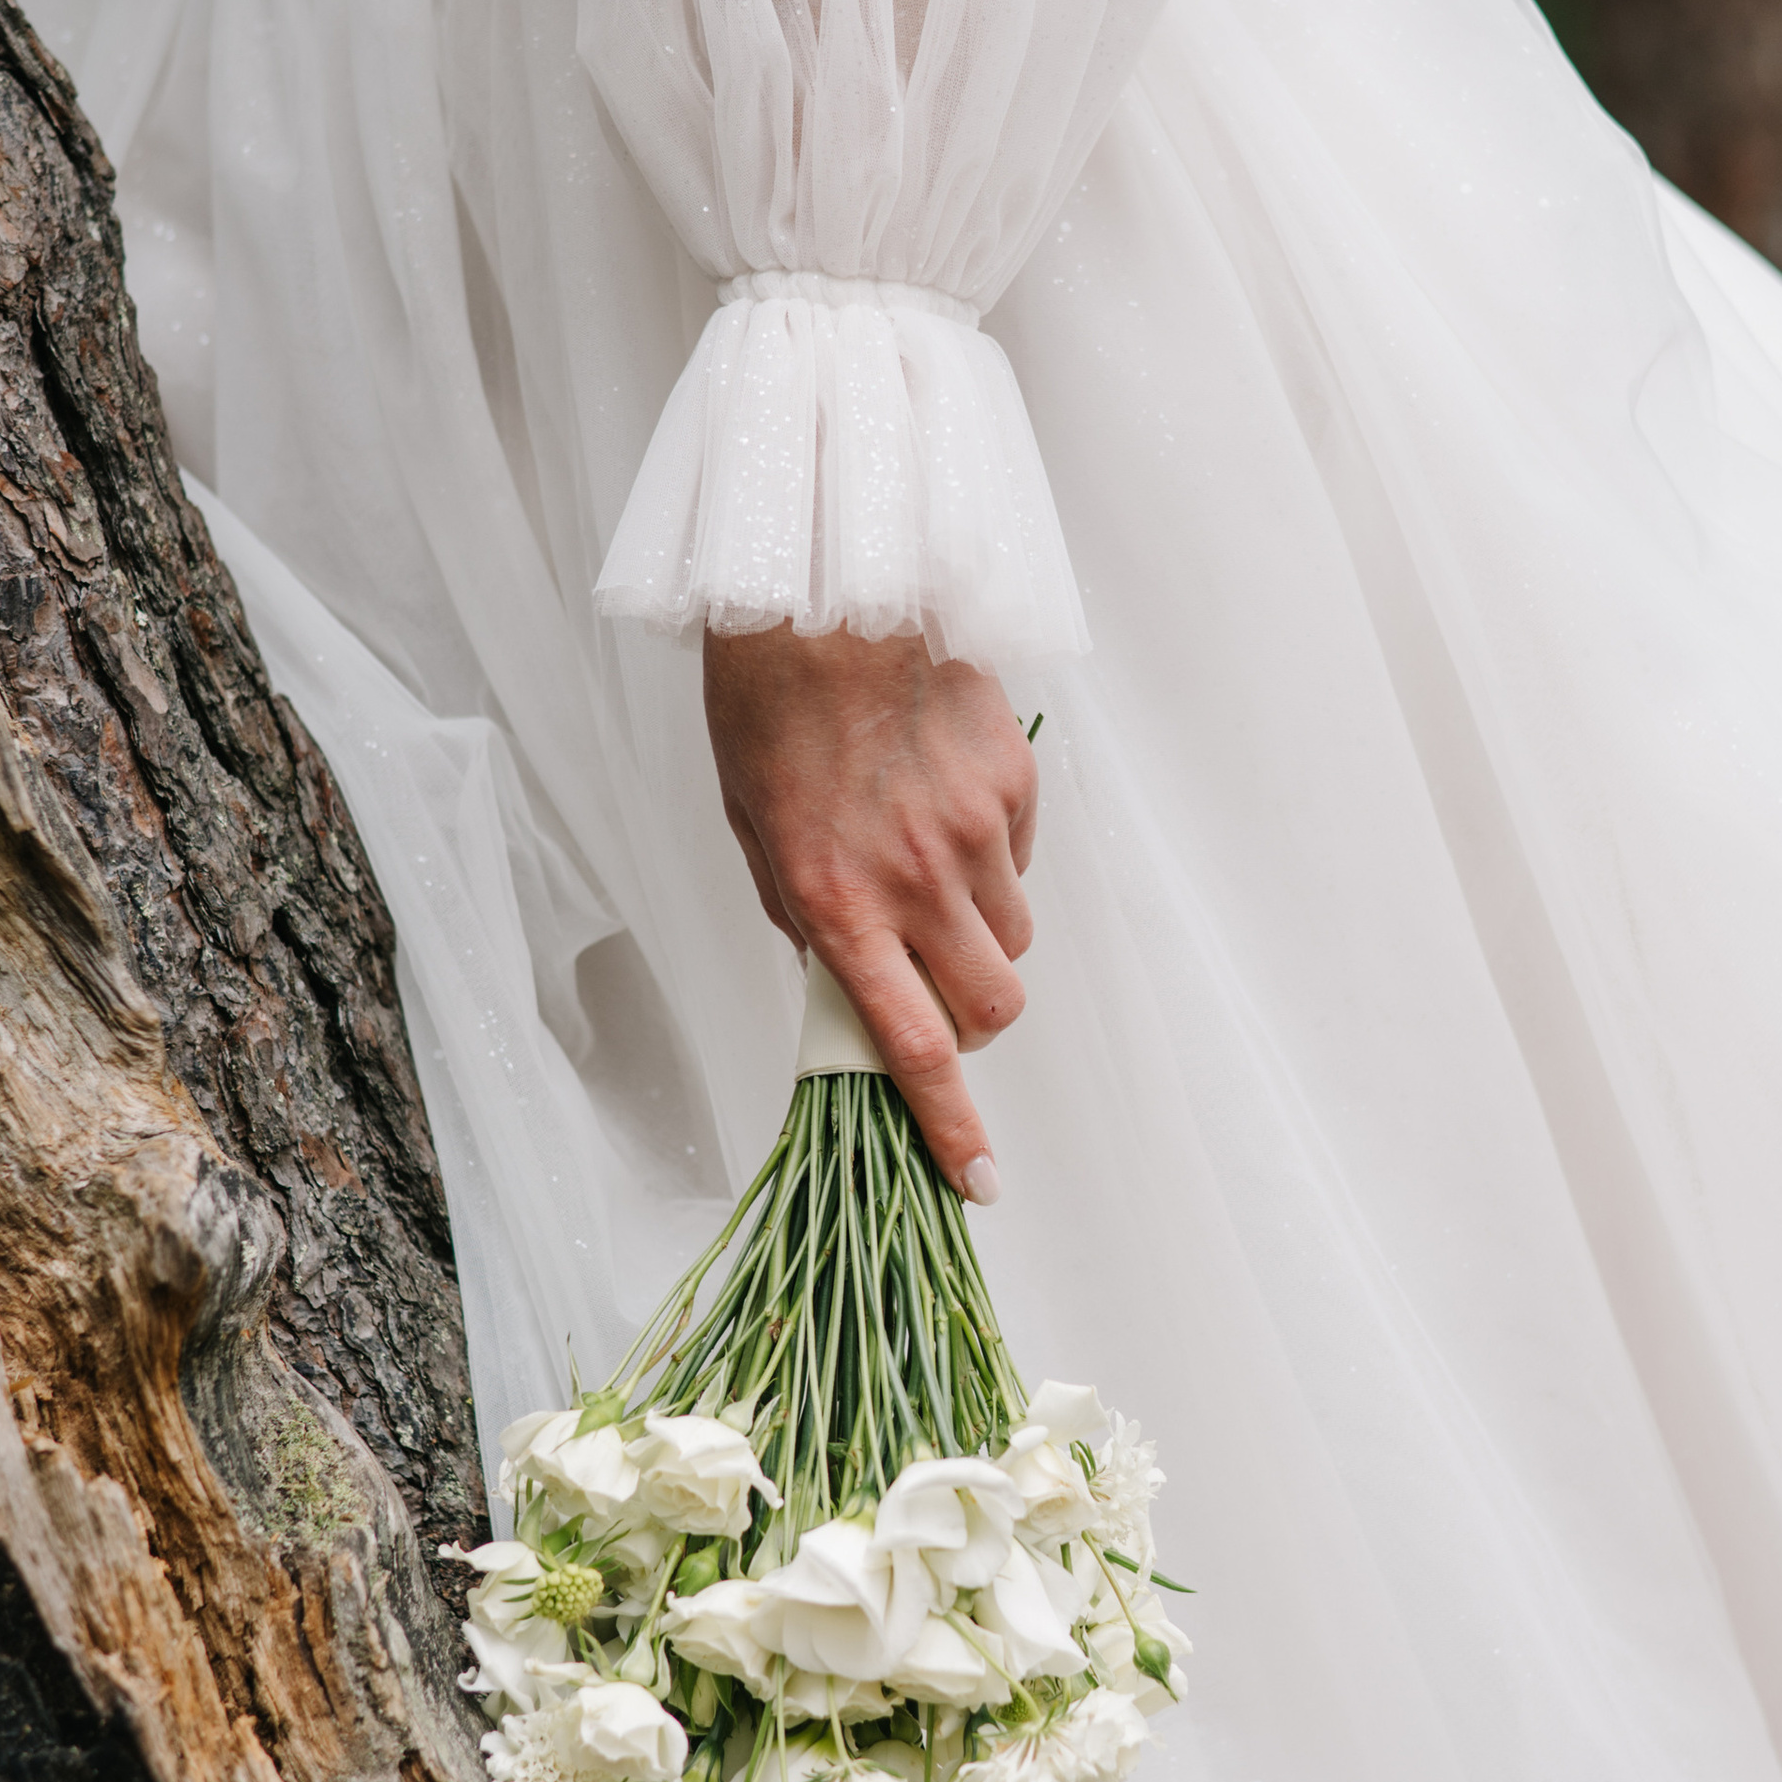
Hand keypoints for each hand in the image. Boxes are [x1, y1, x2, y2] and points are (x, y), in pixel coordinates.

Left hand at [702, 626, 1037, 1196]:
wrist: (820, 599)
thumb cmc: (769, 713)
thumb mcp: (759, 836)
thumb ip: (808, 919)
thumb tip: (845, 982)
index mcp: (839, 905)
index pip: (912, 1047)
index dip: (950, 1127)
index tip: (978, 1181)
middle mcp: (915, 880)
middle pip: (995, 1005)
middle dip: (980, 1022)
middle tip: (950, 995)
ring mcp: (974, 830)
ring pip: (1014, 936)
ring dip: (984, 936)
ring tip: (933, 871)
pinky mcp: (1013, 781)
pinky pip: (1022, 856)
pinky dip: (996, 856)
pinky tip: (947, 802)